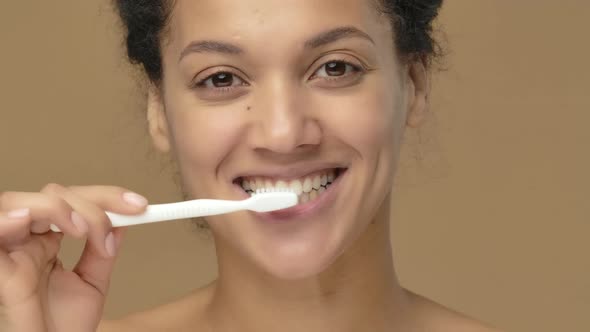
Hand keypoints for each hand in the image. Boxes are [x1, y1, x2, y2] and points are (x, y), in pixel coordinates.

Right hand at [0, 184, 147, 331]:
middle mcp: (28, 241)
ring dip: (54, 207)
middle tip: (114, 224)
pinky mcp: (0, 272)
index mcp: (48, 240)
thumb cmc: (62, 327)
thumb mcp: (92, 283)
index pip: (74, 200)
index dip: (106, 197)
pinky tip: (25, 220)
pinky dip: (6, 222)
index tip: (140, 206)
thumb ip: (102, 252)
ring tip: (80, 230)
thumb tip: (123, 221)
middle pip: (51, 195)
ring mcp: (11, 253)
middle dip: (90, 203)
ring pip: (17, 202)